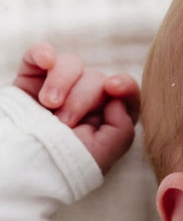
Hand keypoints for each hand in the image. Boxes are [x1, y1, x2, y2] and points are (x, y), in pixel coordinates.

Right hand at [13, 42, 140, 173]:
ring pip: (71, 65)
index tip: (113, 87)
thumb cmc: (64, 165)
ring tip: (48, 105)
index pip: (126, 93)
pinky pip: (39, 54)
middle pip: (96, 79)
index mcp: (107, 118)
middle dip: (81, 99)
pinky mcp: (31, 81)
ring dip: (61, 82)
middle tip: (65, 122)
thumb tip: (116, 99)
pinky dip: (42, 53)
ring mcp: (58, 89)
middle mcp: (86, 101)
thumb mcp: (102, 155)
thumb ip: (121, 127)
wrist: (20, 167)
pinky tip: (45, 61)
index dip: (124, 85)